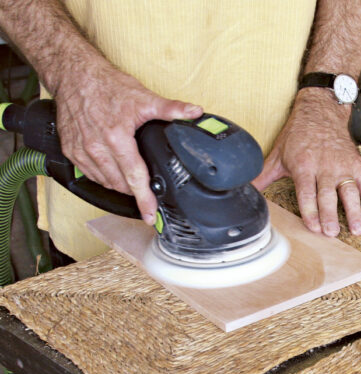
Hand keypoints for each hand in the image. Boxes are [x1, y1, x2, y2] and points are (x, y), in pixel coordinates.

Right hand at [54, 60, 202, 223]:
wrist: (74, 75)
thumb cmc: (106, 85)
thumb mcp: (143, 97)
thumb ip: (171, 109)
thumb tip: (194, 112)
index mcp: (117, 138)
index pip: (135, 177)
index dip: (144, 199)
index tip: (150, 216)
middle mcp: (97, 148)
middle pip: (121, 184)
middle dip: (135, 191)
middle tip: (146, 189)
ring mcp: (81, 150)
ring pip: (105, 182)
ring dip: (120, 185)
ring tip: (131, 178)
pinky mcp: (70, 150)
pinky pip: (89, 174)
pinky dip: (103, 176)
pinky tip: (112, 170)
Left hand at [252, 89, 360, 236]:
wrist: (320, 111)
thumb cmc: (297, 135)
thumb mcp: (276, 155)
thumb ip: (262, 177)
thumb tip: (243, 192)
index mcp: (303, 164)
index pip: (307, 192)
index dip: (310, 210)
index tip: (314, 227)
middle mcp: (324, 165)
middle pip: (328, 194)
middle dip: (330, 215)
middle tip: (333, 233)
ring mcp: (342, 165)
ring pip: (349, 191)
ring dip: (354, 212)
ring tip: (357, 230)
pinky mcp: (356, 164)